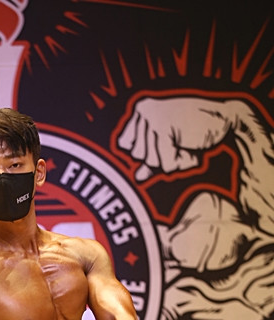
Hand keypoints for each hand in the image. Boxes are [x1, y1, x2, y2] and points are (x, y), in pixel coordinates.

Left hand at [117, 97, 231, 181]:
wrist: (227, 119)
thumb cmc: (198, 127)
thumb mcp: (170, 143)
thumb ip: (152, 158)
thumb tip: (137, 178)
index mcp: (141, 108)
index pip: (125, 145)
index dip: (146, 150)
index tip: (166, 138)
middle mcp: (143, 110)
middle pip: (137, 156)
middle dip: (159, 156)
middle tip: (179, 140)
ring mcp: (153, 119)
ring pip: (150, 162)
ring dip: (172, 159)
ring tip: (186, 142)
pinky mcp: (163, 129)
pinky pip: (165, 166)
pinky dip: (181, 162)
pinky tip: (192, 146)